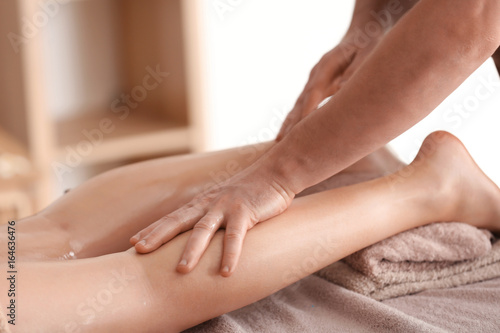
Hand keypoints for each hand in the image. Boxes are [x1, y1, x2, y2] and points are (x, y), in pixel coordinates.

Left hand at [130, 163, 294, 276]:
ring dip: (192, 249)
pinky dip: (230, 254)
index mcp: (202, 203)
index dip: (153, 229)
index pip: (172, 217)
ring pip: (204, 229)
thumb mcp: (224, 201)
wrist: (275, 172)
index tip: (133, 243)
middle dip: (157, 235)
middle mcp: (209, 203)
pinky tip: (226, 273)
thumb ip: (211, 215)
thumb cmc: (250, 192)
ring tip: (181, 270)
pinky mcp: (246, 212)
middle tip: (138, 250)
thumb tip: (200, 236)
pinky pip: (236, 236)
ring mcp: (226, 206)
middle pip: (178, 220)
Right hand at [277, 32, 383, 140]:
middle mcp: (315, 75)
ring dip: (289, 124)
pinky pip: (303, 107)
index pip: (314, 91)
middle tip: (283, 142)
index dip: (308, 110)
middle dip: (292, 122)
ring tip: (279, 143)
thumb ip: (355, 71)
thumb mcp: (366, 52)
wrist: (358, 37)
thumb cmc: (365, 45)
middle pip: (300, 102)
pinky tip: (289, 136)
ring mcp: (314, 82)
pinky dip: (296, 121)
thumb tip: (342, 90)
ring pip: (298, 106)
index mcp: (326, 66)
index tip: (303, 129)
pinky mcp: (317, 89)